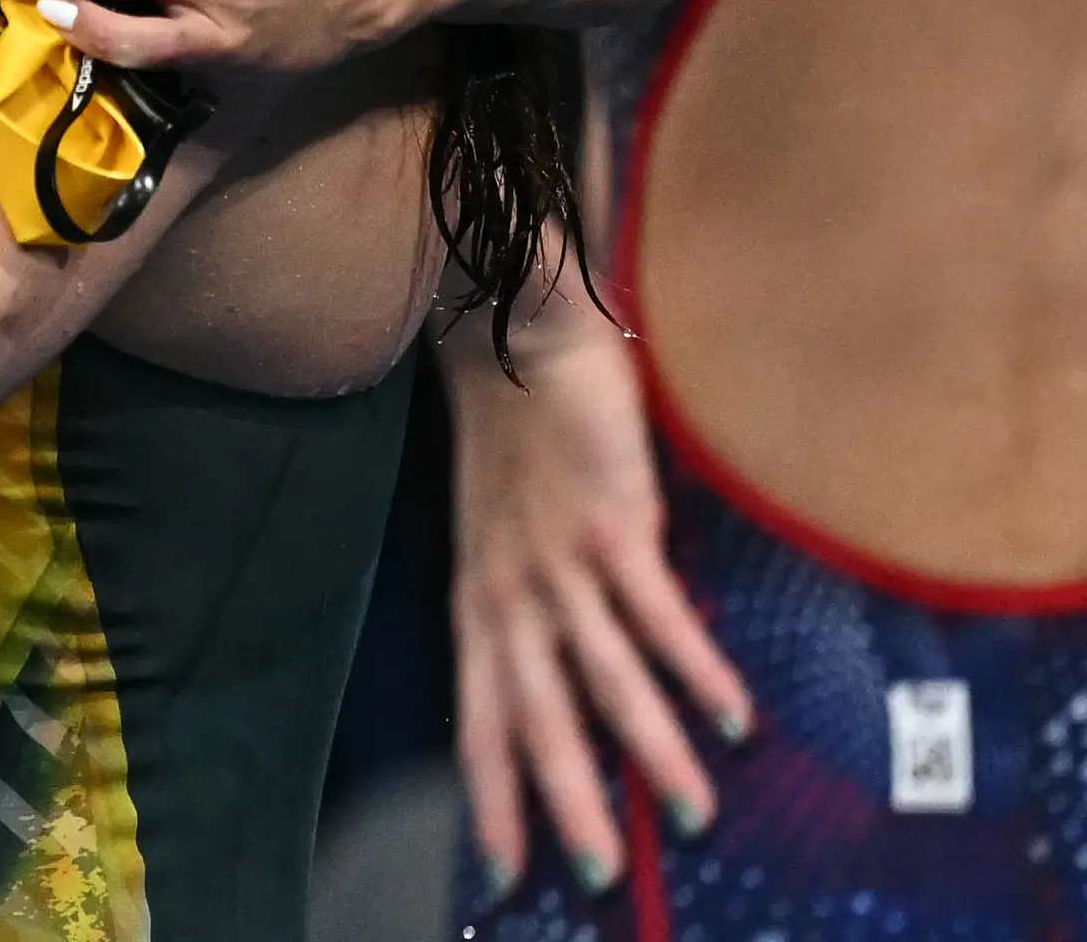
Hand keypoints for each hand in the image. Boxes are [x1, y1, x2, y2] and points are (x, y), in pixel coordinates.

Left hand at [447, 310, 750, 895]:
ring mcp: (557, 560)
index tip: (504, 870)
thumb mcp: (499, 538)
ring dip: (650, 750)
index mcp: (480, 603)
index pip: (478, 718)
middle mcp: (510, 593)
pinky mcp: (608, 522)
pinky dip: (694, 668)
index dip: (492, 793)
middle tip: (599, 873)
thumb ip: (529, 608)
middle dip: (567, 801)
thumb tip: (573, 683)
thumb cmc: (511, 438)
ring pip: (602, 677)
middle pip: (537, 718)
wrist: (509, 337)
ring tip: (691, 812)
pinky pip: (653, 612)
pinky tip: (731, 716)